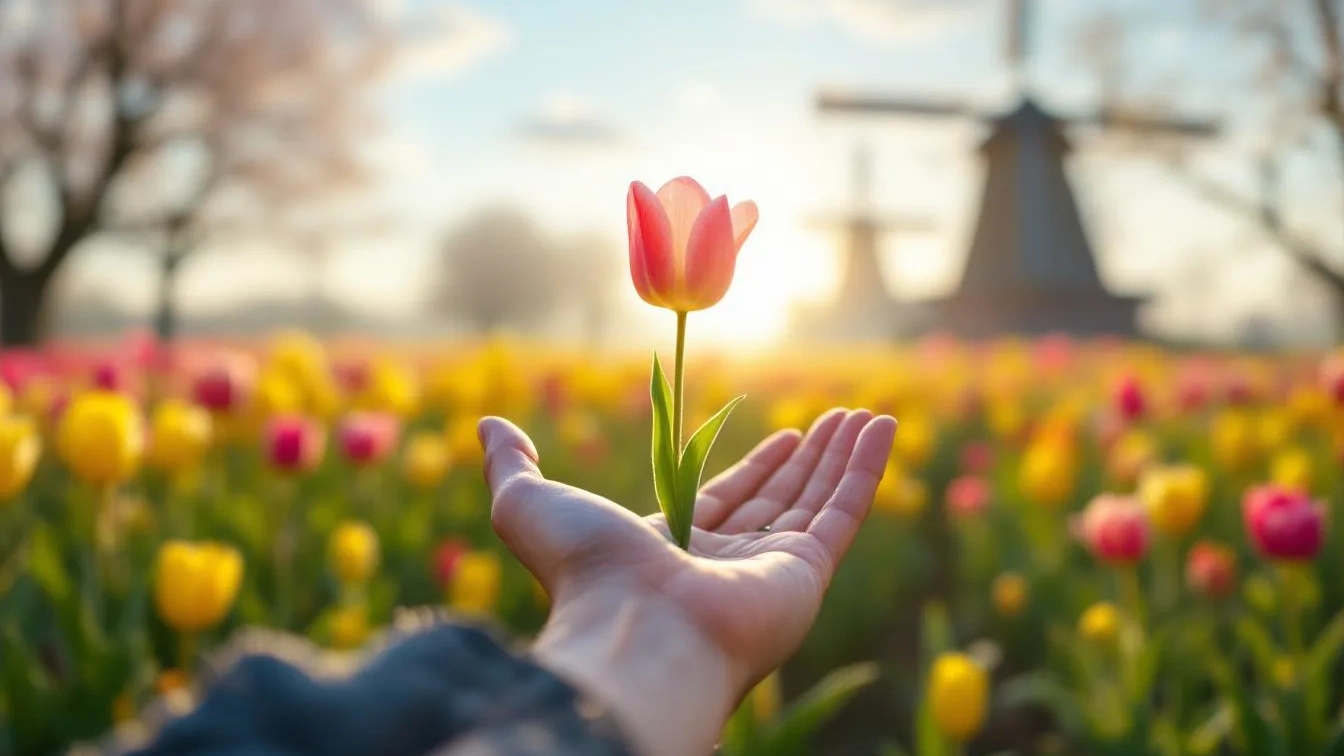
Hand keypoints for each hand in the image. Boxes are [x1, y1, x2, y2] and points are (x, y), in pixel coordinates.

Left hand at [478, 409, 895, 755]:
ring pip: (815, 501)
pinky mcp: (806, 575)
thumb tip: (489, 424)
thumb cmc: (579, 571)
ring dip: (842, 456)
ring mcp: (770, 572)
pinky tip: (880, 428)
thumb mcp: (528, 503)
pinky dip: (865, 469)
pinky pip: (842, 512)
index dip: (756, 466)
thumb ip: (513, 463)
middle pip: (777, 499)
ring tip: (868, 416)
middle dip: (808, 459)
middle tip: (836, 419)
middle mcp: (724, 564)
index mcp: (670, 548)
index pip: (725, 499)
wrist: (631, 630)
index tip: (785, 432)